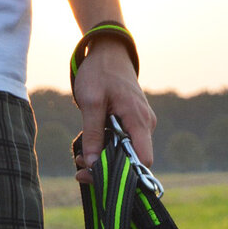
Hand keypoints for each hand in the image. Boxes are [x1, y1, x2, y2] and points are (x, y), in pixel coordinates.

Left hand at [72, 37, 155, 182]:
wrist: (109, 53)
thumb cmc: (99, 73)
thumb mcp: (90, 101)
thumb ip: (93, 134)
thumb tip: (93, 164)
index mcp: (139, 120)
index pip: (144, 160)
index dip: (128, 173)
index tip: (101, 175)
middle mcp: (146, 125)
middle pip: (134, 160)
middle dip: (108, 168)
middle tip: (81, 168)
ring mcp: (142, 125)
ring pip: (128, 153)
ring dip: (105, 158)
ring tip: (81, 157)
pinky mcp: (135, 124)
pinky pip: (125, 143)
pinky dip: (108, 148)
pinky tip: (91, 146)